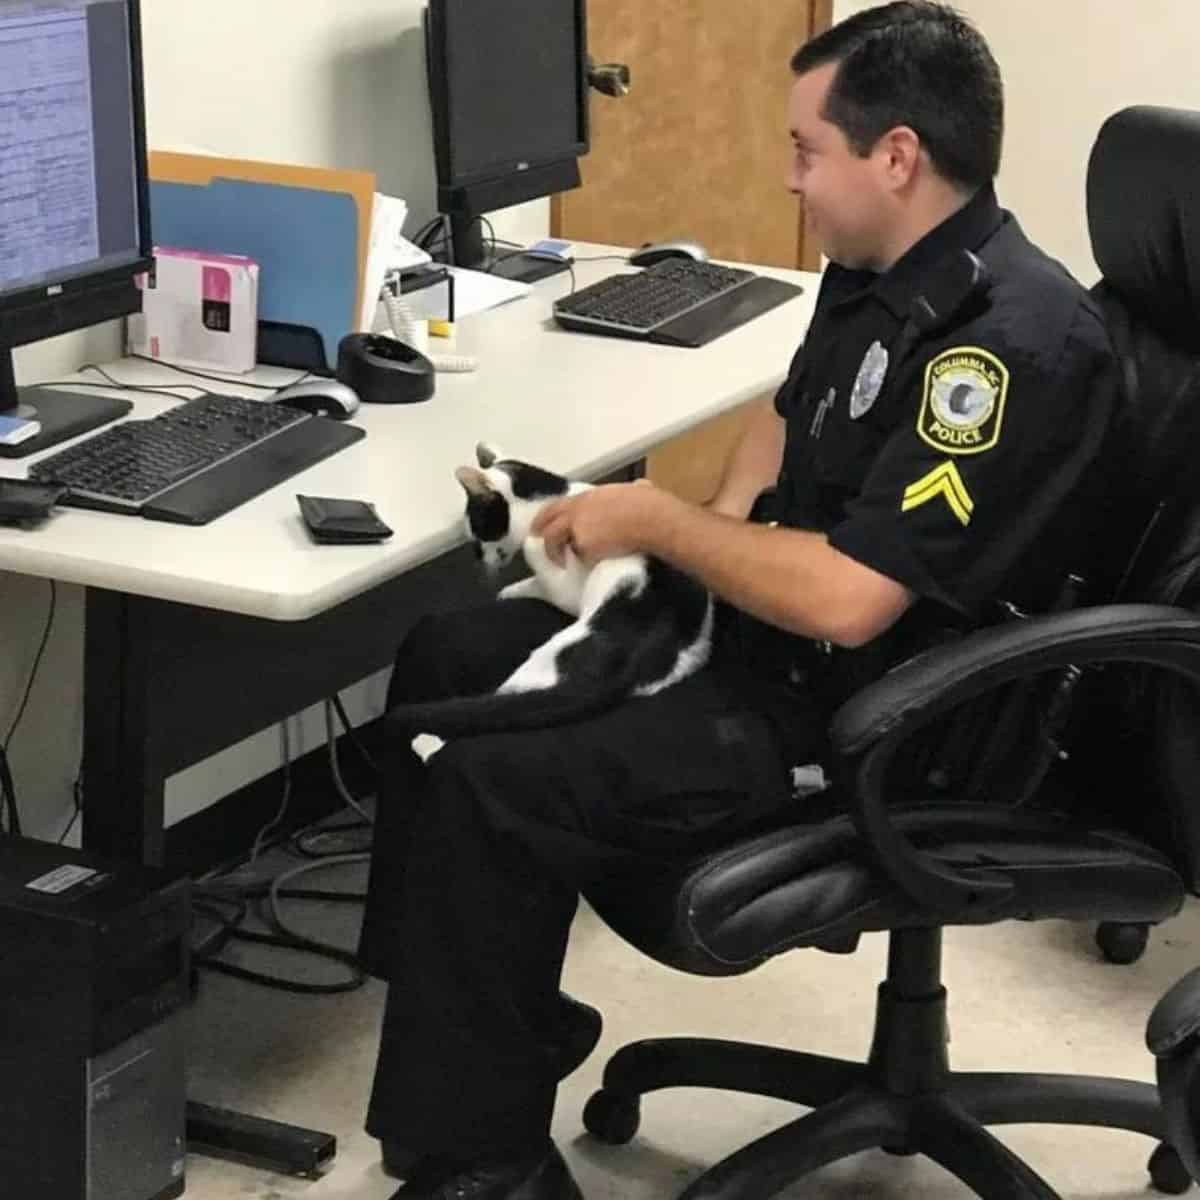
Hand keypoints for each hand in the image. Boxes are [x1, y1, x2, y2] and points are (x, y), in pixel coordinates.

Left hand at [532, 480, 660, 565]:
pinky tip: (589, 563)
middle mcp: (577, 509)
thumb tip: (641, 487)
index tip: (542, 523)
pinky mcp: (584, 546)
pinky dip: (581, 560)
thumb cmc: (652, 505)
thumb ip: (630, 491)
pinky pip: (578, 556)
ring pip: (556, 541)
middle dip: (540, 532)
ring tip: (561, 562)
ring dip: (556, 552)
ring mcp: (578, 528)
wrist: (653, 520)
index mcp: (589, 496)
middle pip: (548, 522)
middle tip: (536, 541)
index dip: (548, 515)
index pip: (559, 504)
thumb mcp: (637, 489)